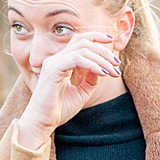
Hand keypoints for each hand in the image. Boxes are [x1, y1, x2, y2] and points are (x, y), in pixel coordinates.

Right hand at [16, 31, 121, 149]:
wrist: (42, 123)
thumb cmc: (58, 110)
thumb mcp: (81, 93)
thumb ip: (90, 79)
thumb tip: (101, 68)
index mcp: (60, 62)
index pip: (79, 40)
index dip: (96, 37)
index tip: (112, 42)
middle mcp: (56, 59)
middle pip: (83, 41)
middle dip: (103, 50)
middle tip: (117, 64)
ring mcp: (53, 63)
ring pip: (82, 49)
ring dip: (101, 59)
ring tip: (113, 71)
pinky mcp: (53, 70)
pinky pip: (77, 59)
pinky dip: (92, 64)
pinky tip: (102, 73)